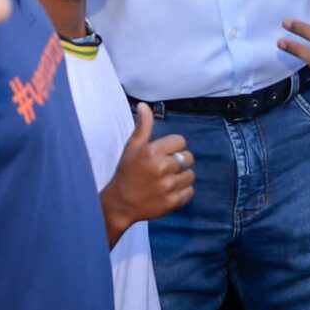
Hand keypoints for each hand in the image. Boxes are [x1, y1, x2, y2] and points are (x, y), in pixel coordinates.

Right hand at [102, 101, 192, 235]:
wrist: (119, 204)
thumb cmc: (126, 173)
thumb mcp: (132, 147)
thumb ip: (143, 126)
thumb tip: (144, 105)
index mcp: (151, 152)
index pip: (180, 141)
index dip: (172, 147)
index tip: (162, 154)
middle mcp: (161, 168)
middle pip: (188, 157)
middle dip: (178, 162)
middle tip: (163, 168)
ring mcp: (168, 186)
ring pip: (190, 175)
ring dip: (181, 177)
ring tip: (165, 181)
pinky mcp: (172, 202)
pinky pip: (190, 191)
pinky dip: (182, 192)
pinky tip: (168, 191)